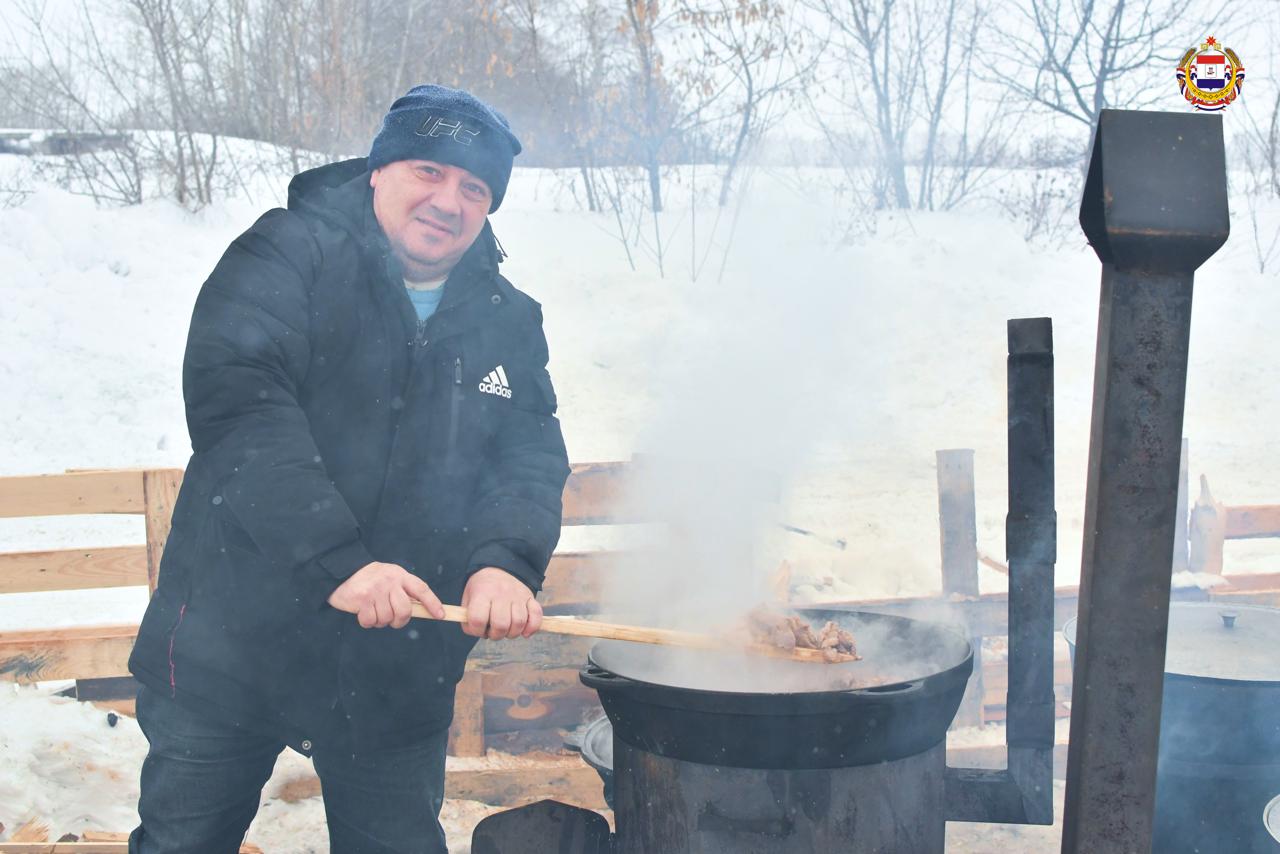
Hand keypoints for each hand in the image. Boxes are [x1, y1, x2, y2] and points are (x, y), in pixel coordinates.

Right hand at [327, 561, 444, 628]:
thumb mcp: (391, 578)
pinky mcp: (362, 599)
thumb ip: (404, 591)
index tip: (440, 615)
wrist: (343, 572)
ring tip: (373, 610)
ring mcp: (376, 590)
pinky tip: (363, 612)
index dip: (433, 603)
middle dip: (400, 621)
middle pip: (405, 611)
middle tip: (392, 619)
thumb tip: (422, 611)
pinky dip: (367, 622)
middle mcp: (390, 581)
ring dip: (380, 621)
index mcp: (400, 575)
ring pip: (387, 619)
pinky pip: (371, 621)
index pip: (422, 589)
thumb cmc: (371, 580)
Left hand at [461, 567, 541, 639]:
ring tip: (506, 630)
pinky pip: (536, 615)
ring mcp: (517, 595)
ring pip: (519, 623)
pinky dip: (532, 627)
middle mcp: (501, 593)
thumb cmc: (481, 589)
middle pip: (501, 625)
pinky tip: (525, 632)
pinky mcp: (529, 597)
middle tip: (493, 631)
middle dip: (496, 635)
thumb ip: (467, 619)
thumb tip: (478, 633)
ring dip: (512, 633)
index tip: (478, 628)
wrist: (498, 568)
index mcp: (482, 593)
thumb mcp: (468, 599)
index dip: (477, 630)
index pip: (478, 620)